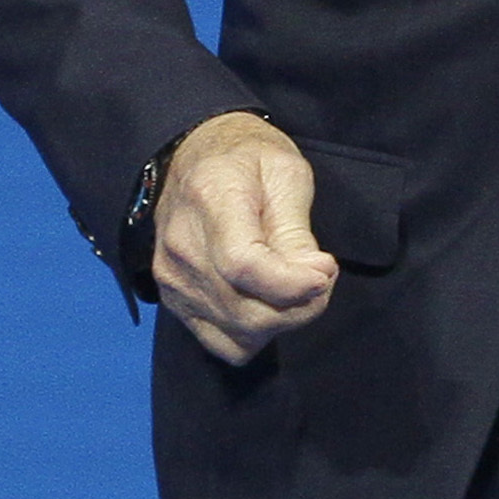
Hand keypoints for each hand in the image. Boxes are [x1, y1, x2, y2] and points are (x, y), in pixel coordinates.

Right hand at [151, 111, 339, 364]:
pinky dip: (254, 334)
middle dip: (300, 307)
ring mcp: (173, 277)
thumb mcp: (285, 171)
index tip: (325, 273)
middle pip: (245, 310)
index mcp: (211, 199)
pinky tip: (268, 303)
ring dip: (282, 321)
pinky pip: (222, 343)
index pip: (244, 265)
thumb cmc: (246, 157)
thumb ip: (297, 228)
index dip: (291, 284)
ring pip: (238, 333)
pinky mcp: (174, 299)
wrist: (194, 154)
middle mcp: (183, 245)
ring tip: (297, 286)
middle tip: (321, 277)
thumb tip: (312, 276)